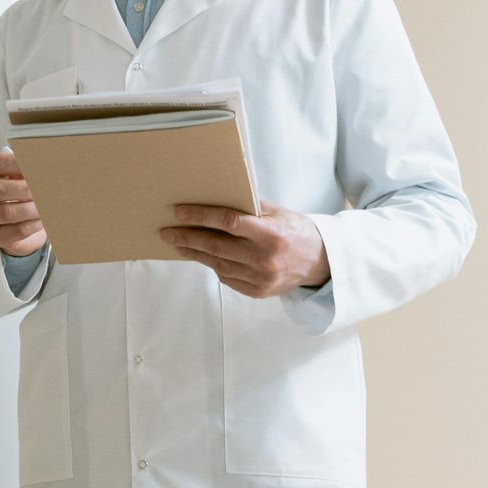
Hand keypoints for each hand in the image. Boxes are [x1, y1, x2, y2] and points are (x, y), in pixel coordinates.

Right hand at [0, 150, 46, 256]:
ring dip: (32, 209)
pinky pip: (16, 230)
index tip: (35, 165)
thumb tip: (47, 163)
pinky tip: (42, 220)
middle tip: (45, 191)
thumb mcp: (20, 179)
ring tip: (47, 207)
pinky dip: (34, 225)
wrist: (19, 226)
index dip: (15, 163)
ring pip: (7, 212)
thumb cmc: (20, 197)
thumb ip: (29, 170)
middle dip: (25, 189)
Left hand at [162, 202, 329, 297]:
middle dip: (187, 238)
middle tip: (166, 232)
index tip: (179, 212)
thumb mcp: (277, 212)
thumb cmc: (295, 230)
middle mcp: (264, 259)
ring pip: (217, 264)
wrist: (321, 262)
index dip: (201, 217)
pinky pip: (227, 277)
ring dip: (194, 253)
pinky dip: (213, 265)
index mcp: (270, 235)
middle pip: (216, 247)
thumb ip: (248, 206)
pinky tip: (202, 256)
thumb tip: (214, 195)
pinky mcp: (257, 292)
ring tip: (177, 243)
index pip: (228, 223)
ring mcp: (260, 279)